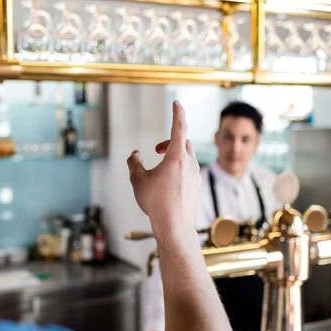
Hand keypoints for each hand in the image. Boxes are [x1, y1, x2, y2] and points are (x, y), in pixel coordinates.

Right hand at [127, 101, 200, 245]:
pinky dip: (179, 168)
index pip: (179, 127)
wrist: (174, 226)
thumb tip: (135, 155)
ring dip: (174, 155)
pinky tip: (168, 182)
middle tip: (156, 150)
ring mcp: (196, 175)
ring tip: (160, 168)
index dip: (177, 113)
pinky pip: (189, 169)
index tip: (177, 103)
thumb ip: (134, 163)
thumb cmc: (155, 203)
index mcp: (176, 157)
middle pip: (184, 141)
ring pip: (188, 156)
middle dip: (170, 140)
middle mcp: (190, 163)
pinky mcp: (196, 186)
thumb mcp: (138, 180)